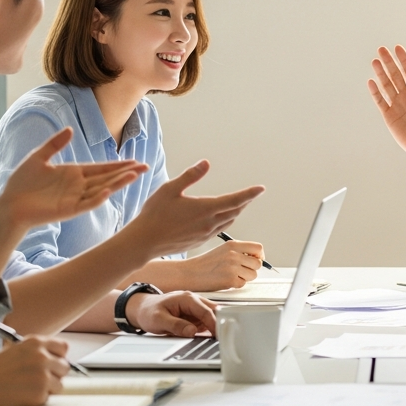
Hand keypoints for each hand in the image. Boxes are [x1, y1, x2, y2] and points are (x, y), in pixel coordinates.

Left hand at [0, 128, 146, 230]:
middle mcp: (78, 186)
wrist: (9, 204)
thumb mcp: (38, 157)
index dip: (118, 164)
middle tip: (145, 167)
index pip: (101, 168)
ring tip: (135, 175)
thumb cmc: (21, 183)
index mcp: (73, 173)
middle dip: (126, 172)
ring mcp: (75, 198)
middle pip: (107, 177)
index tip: (135, 161)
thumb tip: (70, 129)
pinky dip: (98, 198)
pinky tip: (109, 191)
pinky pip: (87, 203)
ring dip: (118, 183)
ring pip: (102, 189)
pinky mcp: (68, 210)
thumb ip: (55, 144)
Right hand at [0, 336, 69, 405]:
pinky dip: (37, 399)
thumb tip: (48, 358)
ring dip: (48, 387)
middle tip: (39, 378)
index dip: (58, 356)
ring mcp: (43, 377)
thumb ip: (34, 352)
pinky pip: (47, 398)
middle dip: (54, 373)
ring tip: (28, 388)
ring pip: (59, 384)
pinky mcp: (39, 395)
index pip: (63, 347)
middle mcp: (43, 358)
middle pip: (64, 367)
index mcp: (36, 343)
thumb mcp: (14, 349)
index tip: (53, 361)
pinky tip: (22, 395)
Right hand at [123, 160, 264, 258]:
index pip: (235, 200)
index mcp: (205, 209)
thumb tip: (206, 163)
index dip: (250, 194)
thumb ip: (190, 176)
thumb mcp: (170, 189)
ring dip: (235, 212)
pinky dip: (224, 221)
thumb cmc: (155, 213)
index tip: (261, 189)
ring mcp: (205, 234)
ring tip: (238, 204)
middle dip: (244, 202)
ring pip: (227, 222)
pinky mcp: (199, 242)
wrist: (144, 242)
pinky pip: (218, 230)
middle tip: (252, 194)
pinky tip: (219, 218)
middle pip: (234, 211)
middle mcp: (209, 223)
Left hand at [126, 291, 217, 335]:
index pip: (206, 311)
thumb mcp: (159, 320)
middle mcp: (193, 301)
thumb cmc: (149, 311)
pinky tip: (210, 339)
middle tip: (222, 339)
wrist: (141, 309)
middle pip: (214, 311)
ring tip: (217, 341)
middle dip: (220, 324)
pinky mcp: (193, 316)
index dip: (214, 324)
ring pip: (212, 317)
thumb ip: (176, 325)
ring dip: (214, 327)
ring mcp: (194, 309)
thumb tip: (192, 331)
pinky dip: (209, 330)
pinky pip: (205, 322)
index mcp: (187, 299)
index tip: (218, 336)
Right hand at [171, 240, 264, 290]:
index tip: (256, 260)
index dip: (260, 256)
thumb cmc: (204, 264)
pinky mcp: (230, 280)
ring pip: (252, 275)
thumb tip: (256, 258)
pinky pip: (243, 284)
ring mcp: (233, 267)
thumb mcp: (222, 250)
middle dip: (251, 269)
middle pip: (258, 263)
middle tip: (241, 271)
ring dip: (245, 278)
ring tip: (232, 276)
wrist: (189, 273)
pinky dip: (236, 285)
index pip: (258, 248)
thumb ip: (239, 251)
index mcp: (233, 245)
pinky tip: (226, 281)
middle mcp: (234, 254)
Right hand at [368, 45, 405, 163]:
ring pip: (387, 85)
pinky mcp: (389, 116)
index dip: (404, 59)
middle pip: (396, 75)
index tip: (397, 48)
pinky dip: (376, 92)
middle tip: (382, 49)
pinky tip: (371, 81)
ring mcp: (398, 105)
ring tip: (375, 61)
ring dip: (381, 73)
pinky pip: (381, 101)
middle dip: (389, 62)